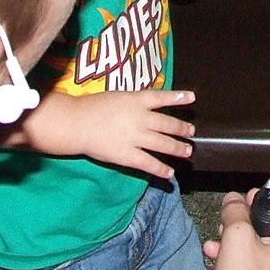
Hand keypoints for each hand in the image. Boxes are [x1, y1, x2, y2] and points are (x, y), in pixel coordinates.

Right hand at [35, 89, 195, 178]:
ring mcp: (136, 137)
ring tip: (187, 151)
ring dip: (177, 148)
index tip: (192, 97)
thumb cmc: (93, 107)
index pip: (162, 97)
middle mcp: (141, 118)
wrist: (76, 123)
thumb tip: (149, 104)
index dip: (179, 97)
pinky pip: (148, 163)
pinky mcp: (127, 155)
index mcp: (137, 100)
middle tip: (191, 131)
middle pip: (167, 123)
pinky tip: (169, 173)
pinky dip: (160, 168)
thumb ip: (134, 102)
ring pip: (163, 143)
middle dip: (182, 128)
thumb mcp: (118, 96)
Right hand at [205, 189, 269, 269]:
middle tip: (241, 204)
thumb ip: (236, 211)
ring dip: (241, 233)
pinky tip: (215, 251)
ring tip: (222, 228)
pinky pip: (253, 263)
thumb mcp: (237, 236)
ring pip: (262, 245)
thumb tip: (234, 199)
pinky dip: (236, 253)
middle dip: (256, 212)